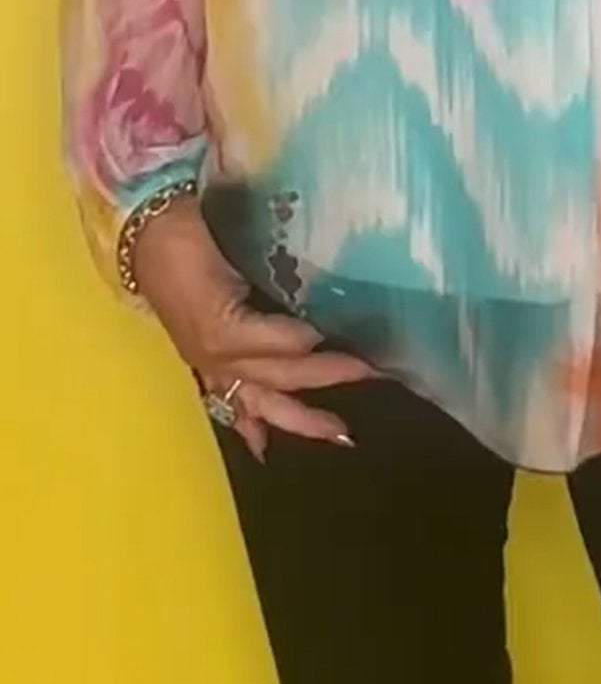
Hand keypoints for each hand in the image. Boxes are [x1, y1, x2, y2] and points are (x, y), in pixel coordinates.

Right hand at [131, 196, 372, 461]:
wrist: (144, 235)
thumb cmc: (188, 236)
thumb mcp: (232, 251)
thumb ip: (272, 280)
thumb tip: (312, 319)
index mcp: (224, 330)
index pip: (283, 344)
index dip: (317, 344)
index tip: (358, 341)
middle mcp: (217, 356)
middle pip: (281, 374)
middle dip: (326, 377)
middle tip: (372, 373)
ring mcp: (209, 364)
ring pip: (261, 403)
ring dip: (300, 420)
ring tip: (339, 434)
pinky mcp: (202, 365)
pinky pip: (228, 404)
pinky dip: (248, 427)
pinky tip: (264, 448)